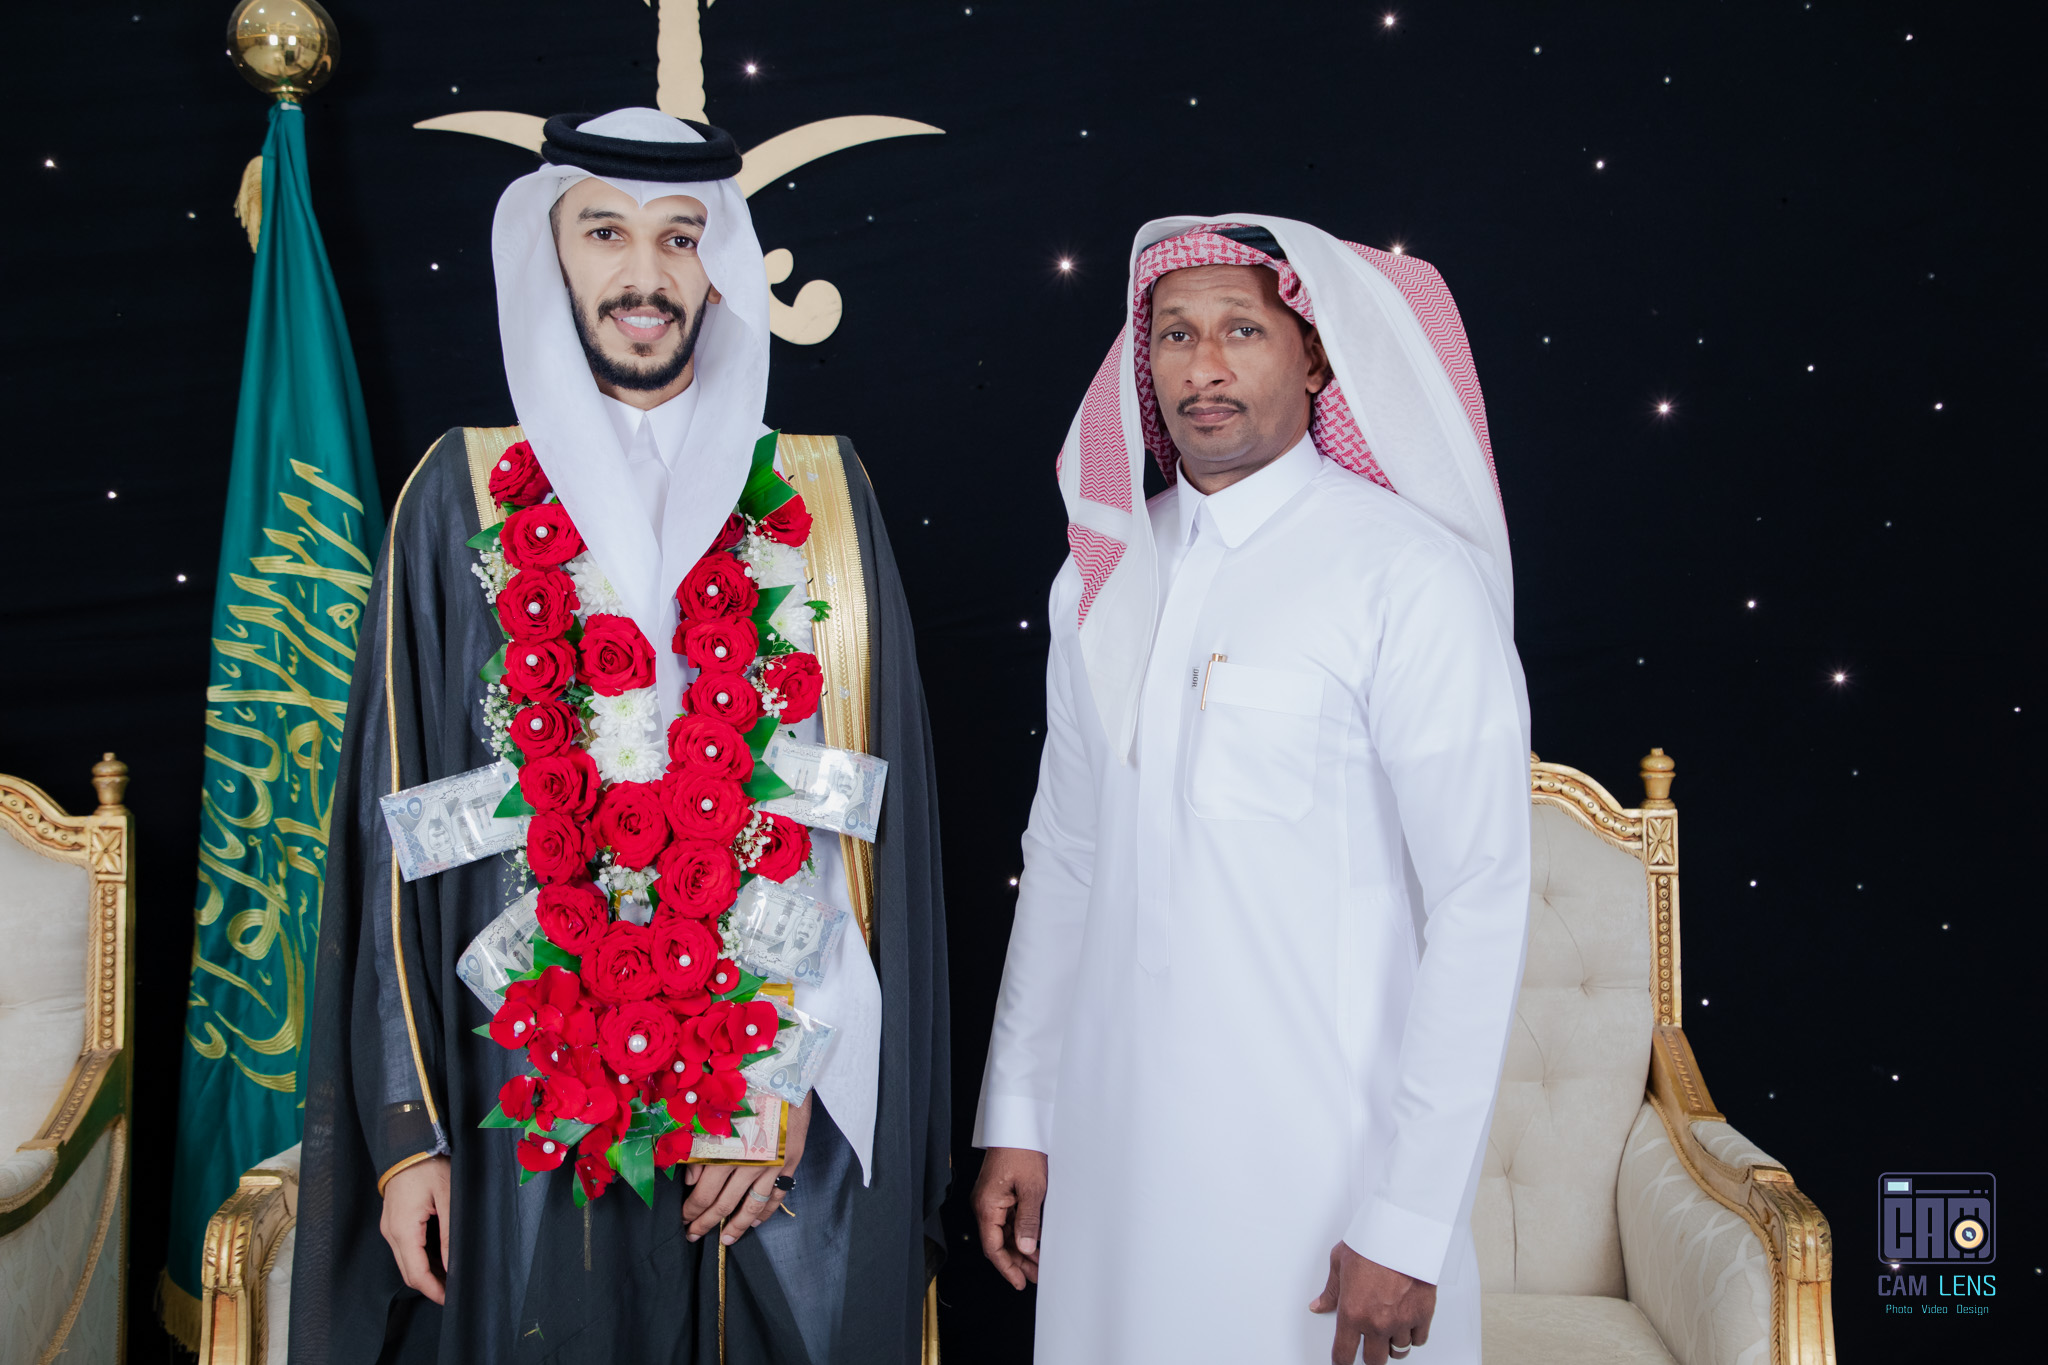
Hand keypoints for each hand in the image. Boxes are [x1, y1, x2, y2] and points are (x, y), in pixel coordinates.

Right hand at [380, 1156, 451, 1304]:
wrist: (407, 1143)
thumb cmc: (428, 1166)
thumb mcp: (447, 1198)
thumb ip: (449, 1235)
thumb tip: (453, 1266)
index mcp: (403, 1230)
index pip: (416, 1274)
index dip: (433, 1290)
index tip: (451, 1299)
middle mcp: (391, 1232)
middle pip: (408, 1272)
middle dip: (430, 1286)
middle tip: (454, 1291)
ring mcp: (389, 1227)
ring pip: (406, 1261)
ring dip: (426, 1272)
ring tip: (451, 1276)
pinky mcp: (393, 1220)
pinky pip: (405, 1248)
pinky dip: (420, 1258)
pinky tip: (439, 1257)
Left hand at [682, 1092, 812, 1245]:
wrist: (786, 1073)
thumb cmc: (746, 1088)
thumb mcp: (715, 1115)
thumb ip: (699, 1149)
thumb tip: (690, 1182)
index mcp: (726, 1151)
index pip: (703, 1193)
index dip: (692, 1211)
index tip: (684, 1221)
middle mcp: (749, 1163)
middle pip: (724, 1204)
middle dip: (706, 1223)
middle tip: (694, 1236)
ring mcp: (772, 1165)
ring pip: (752, 1207)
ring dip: (737, 1227)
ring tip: (725, 1240)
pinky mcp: (789, 1161)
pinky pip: (778, 1195)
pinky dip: (767, 1212)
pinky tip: (756, 1222)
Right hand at [971, 1146, 1047, 1289]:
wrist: (1019, 1126)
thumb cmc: (1021, 1151)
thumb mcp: (1032, 1189)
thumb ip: (1028, 1221)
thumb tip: (1025, 1247)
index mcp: (987, 1206)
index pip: (993, 1247)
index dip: (1006, 1268)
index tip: (1019, 1282)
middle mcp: (985, 1205)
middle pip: (998, 1242)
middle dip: (1016, 1261)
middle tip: (1035, 1276)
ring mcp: (992, 1200)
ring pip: (1003, 1233)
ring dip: (1020, 1248)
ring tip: (1037, 1263)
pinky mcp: (1000, 1194)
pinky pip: (1007, 1220)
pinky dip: (1020, 1233)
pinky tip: (1034, 1241)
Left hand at [1311, 1241, 1434, 1363]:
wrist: (1403, 1231)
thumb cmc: (1372, 1242)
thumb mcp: (1339, 1263)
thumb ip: (1331, 1291)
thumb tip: (1319, 1305)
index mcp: (1352, 1312)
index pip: (1343, 1353)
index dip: (1341, 1362)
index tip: (1342, 1361)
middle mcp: (1377, 1323)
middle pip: (1374, 1360)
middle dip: (1370, 1358)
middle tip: (1369, 1350)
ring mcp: (1401, 1321)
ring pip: (1399, 1350)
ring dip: (1393, 1344)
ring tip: (1389, 1332)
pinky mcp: (1422, 1314)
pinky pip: (1419, 1339)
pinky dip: (1413, 1336)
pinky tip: (1408, 1326)